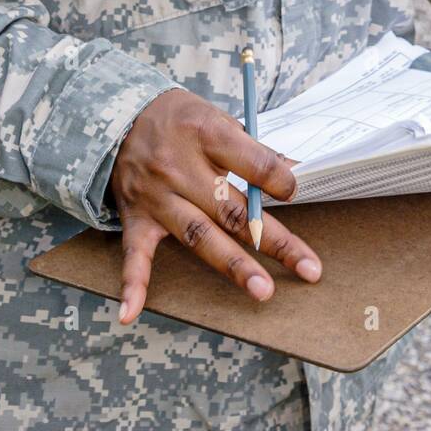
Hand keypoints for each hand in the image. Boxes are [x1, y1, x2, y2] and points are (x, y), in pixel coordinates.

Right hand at [109, 89, 320, 323]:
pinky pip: (134, 254)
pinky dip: (133, 284)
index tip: (294, 191)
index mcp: (205, 133)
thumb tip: (293, 177)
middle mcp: (179, 167)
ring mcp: (157, 196)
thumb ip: (253, 151)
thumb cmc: (182, 120)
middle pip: (233, 209)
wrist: (122, 117)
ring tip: (262, 290)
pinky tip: (131, 312)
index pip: (253, 163)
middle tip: (308, 268)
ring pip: (199, 235)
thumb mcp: (219, 119)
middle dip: (274, 240)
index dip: (280, 181)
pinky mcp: (136, 217)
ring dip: (232, 265)